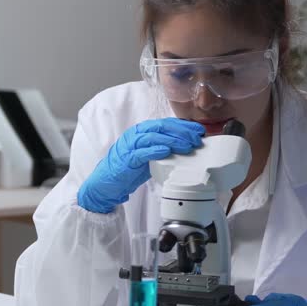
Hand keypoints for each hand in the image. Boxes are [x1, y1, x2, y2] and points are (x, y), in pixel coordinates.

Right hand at [77, 118, 203, 212]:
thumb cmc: (130, 168)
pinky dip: (155, 150)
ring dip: (173, 141)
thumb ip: (164, 148)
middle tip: (196, 139)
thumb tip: (187, 147)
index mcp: (143, 131)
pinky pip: (142, 152)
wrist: (108, 182)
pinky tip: (166, 151)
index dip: (184, 126)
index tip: (199, 131)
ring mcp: (130, 145)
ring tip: (187, 146)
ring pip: (154, 137)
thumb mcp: (150, 155)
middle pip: (162, 127)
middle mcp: (136, 134)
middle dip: (182, 132)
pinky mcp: (127, 158)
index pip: (166, 123)